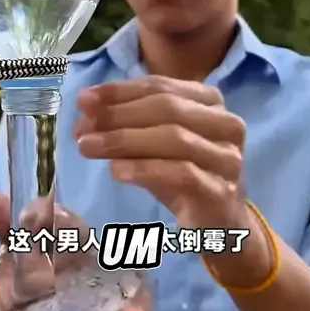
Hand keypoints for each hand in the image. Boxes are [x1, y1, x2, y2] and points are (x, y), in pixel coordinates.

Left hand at [75, 76, 246, 228]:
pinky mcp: (222, 191)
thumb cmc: (184, 174)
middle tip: (81, 128)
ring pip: (175, 138)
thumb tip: (86, 110)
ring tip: (89, 147)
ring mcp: (228, 158)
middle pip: (167, 109)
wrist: (219, 223)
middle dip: (119, 116)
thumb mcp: (154, 143)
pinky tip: (116, 171)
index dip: (119, 92)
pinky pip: (181, 173)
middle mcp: (226, 124)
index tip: (84, 101)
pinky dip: (145, 169)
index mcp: (209, 101)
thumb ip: (127, 123)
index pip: (160, 87)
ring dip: (125, 141)